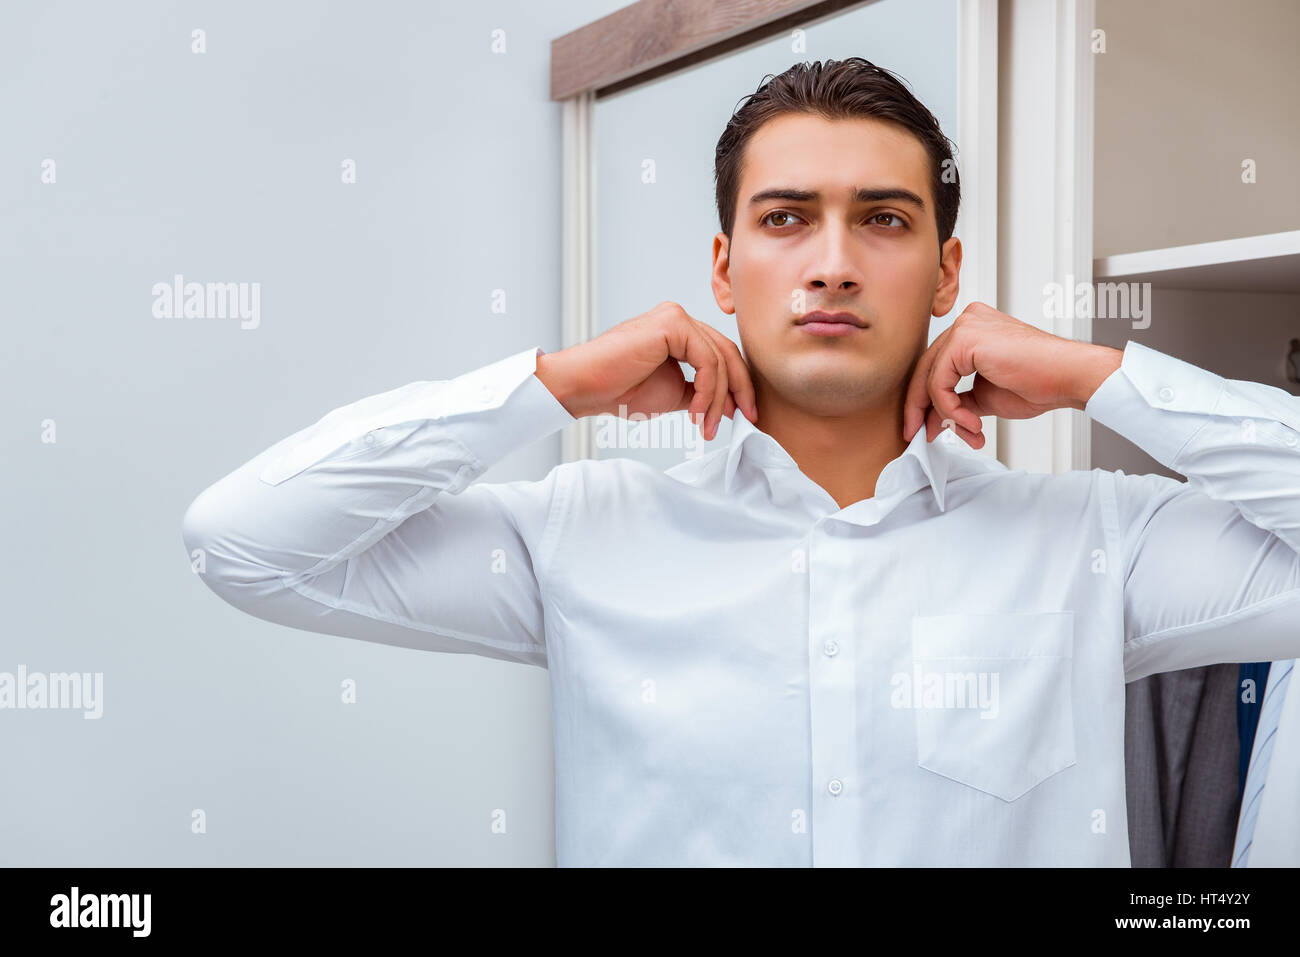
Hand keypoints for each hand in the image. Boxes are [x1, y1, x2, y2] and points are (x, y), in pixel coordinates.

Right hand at [535, 301, 758, 439]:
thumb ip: (699, 393)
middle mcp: (680, 319)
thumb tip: (731, 405)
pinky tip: (695, 412)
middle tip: (746, 420)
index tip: (744, 416)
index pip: (721, 356)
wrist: (586, 387)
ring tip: (705, 426)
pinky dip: (707, 390)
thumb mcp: (672, 394)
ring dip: (717, 399)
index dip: (738, 387)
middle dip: (739, 391)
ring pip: (718, 360)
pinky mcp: (672, 323)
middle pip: (727, 354)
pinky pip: (706, 359)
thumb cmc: (618, 391)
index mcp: (680, 332)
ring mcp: (676, 317)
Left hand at [901, 302, 1122, 448]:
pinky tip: (974, 423)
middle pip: (926, 369)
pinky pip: (939, 382)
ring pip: (929, 378)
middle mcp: (965, 322)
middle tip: (921, 436)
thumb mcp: (984, 397)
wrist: (1068, 377)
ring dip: (945, 414)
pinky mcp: (964, 338)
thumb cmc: (1038, 383)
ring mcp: (964, 326)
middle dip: (921, 409)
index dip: (924, 401)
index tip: (923, 428)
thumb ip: (956, 404)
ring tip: (971, 433)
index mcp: (971, 330)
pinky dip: (951, 408)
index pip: (934, 366)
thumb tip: (930, 422)